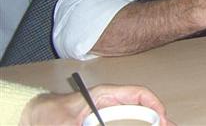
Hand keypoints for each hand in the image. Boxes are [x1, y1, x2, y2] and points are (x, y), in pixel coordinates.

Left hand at [21, 84, 173, 125]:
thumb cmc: (47, 113)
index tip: (162, 119)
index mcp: (105, 95)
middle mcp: (109, 102)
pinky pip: (123, 122)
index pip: (137, 93)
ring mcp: (106, 112)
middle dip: (157, 117)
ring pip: (134, 116)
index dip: (154, 104)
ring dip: (148, 122)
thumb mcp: (67, 124)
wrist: (32, 115)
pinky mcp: (101, 122)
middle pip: (140, 106)